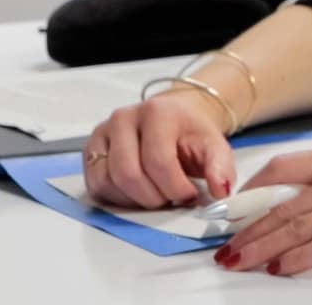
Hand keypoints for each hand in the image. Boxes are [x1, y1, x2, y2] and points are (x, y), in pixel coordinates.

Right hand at [83, 91, 235, 208]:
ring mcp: (103, 133)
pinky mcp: (90, 151)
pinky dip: (116, 198)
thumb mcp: (214, 145)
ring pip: (107, 182)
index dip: (175, 188)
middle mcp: (124, 119)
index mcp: (157, 112)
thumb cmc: (191, 133)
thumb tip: (221, 190)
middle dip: (153, 197)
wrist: (175, 118)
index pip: (158, 161)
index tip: (189, 195)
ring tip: (156, 194)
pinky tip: (137, 194)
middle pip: (128, 174)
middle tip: (171, 198)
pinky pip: (95, 185)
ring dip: (134, 200)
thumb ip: (220, 167)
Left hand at [214, 143, 311, 275]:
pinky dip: (293, 259)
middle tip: (227, 245)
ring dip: (261, 245)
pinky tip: (279, 267)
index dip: (253, 192)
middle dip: (249, 226)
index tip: (235, 212)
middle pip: (284, 200)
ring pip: (295, 223)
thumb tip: (296, 217)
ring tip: (240, 260)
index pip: (286, 167)